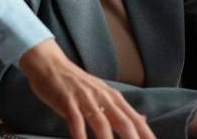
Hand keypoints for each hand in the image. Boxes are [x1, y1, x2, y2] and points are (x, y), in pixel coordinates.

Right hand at [20, 39, 154, 138]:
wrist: (51, 64)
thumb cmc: (77, 82)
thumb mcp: (102, 93)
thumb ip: (121, 108)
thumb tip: (142, 119)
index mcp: (113, 97)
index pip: (134, 118)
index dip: (145, 134)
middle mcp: (103, 97)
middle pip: (123, 121)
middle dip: (132, 138)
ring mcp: (85, 99)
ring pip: (101, 123)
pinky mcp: (68, 101)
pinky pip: (76, 121)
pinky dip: (80, 135)